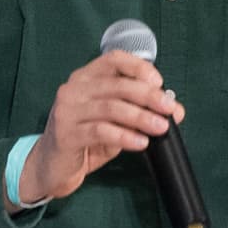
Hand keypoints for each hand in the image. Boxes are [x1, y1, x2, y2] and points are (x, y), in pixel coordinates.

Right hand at [18, 49, 177, 206]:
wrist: (52, 168)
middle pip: (116, 84)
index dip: (138, 67)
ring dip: (140, 117)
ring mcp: (67, 111)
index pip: (114, 60)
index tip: (158, 82)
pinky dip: (124, 136)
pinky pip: (100, 131)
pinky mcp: (66, 134)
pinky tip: (140, 142)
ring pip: (110, 107)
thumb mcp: (115, 123)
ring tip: (160, 127)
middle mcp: (73, 89)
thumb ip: (140, 112)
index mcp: (85, 78)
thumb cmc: (85, 141)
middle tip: (168, 108)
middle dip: (147, 96)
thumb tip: (175, 109)